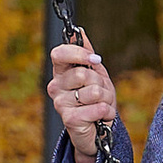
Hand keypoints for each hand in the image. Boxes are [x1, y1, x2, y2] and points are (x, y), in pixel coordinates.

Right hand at [47, 35, 117, 162]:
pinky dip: (107, 112)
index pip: (59, 54)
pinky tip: (101, 118)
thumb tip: (79, 31)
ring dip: (106, 99)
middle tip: (101, 94)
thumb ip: (87, 53)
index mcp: (60, 72)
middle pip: (84, 73)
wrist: (98, 131)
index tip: (96, 59)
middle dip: (101, 83)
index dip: (79, 53)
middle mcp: (55, 86)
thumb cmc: (95, 101)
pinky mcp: (69, 120)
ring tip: (101, 106)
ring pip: (94, 91)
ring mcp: (60, 104)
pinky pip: (98, 107)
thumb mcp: (95, 73)